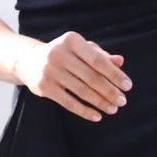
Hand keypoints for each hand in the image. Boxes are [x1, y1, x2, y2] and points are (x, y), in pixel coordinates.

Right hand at [13, 31, 130, 121]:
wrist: (29, 60)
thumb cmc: (63, 53)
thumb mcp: (80, 49)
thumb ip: (100, 55)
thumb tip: (120, 61)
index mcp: (71, 40)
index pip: (98, 60)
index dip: (114, 74)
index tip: (128, 86)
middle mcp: (59, 53)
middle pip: (91, 76)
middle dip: (109, 91)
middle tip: (122, 101)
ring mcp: (49, 70)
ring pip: (81, 90)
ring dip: (100, 102)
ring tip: (113, 109)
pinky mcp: (43, 86)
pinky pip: (68, 102)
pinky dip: (84, 110)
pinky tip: (97, 116)